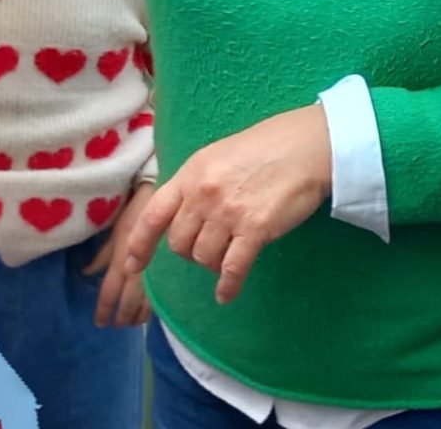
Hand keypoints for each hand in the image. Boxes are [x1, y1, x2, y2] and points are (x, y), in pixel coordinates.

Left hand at [87, 182, 156, 327]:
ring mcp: (157, 268)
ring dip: (140, 314)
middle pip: (130, 301)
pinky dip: (158, 303)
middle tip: (117, 327)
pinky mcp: (172, 264)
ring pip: (148, 300)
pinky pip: (165, 290)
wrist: (161, 190)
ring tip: (134, 324)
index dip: (104, 309)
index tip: (100, 322)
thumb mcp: (115, 229)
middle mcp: (139, 268)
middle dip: (123, 316)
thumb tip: (86, 273)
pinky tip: (155, 309)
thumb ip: (102, 253)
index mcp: (122, 258)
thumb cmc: (134, 206)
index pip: (110, 291)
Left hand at [123, 106, 331, 303]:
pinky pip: (232, 268)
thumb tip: (183, 213)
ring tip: (227, 256)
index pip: (152, 216)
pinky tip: (226, 295)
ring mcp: (228, 213)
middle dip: (190, 252)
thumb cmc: (267, 146)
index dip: (139, 246)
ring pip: (204, 257)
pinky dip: (228, 286)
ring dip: (213, 264)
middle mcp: (204, 195)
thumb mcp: (218, 155)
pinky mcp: (255, 229)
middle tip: (209, 248)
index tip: (132, 267)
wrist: (307, 146)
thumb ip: (197, 183)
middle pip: (180, 243)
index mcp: (191, 174)